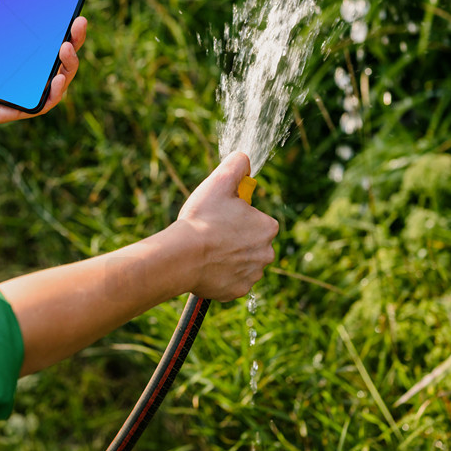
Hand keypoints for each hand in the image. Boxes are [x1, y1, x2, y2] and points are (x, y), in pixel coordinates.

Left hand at [0, 0, 88, 140]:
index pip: (44, 39)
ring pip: (57, 81)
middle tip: (78, 22)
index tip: (72, 6)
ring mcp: (19, 92)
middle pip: (57, 58)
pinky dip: (54, 92)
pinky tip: (57, 77)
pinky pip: (42, 104)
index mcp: (12, 54)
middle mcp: (20, 73)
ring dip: (70, 65)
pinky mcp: (14, 110)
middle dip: (74, 39)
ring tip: (67, 46)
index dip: (62, 25)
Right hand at [173, 151, 279, 301]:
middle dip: (235, 238)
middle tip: (211, 233)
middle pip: (251, 242)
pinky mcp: (237, 291)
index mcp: (268, 228)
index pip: (257, 220)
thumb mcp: (219, 182)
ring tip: (206, 250)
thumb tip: (244, 158)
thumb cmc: (202, 219)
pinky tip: (206, 267)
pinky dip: (221, 275)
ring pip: (242, 262)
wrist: (183, 256)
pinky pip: (231, 280)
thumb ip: (237, 164)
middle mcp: (266, 253)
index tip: (221, 215)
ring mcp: (252, 275)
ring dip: (229, 257)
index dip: (238, 216)